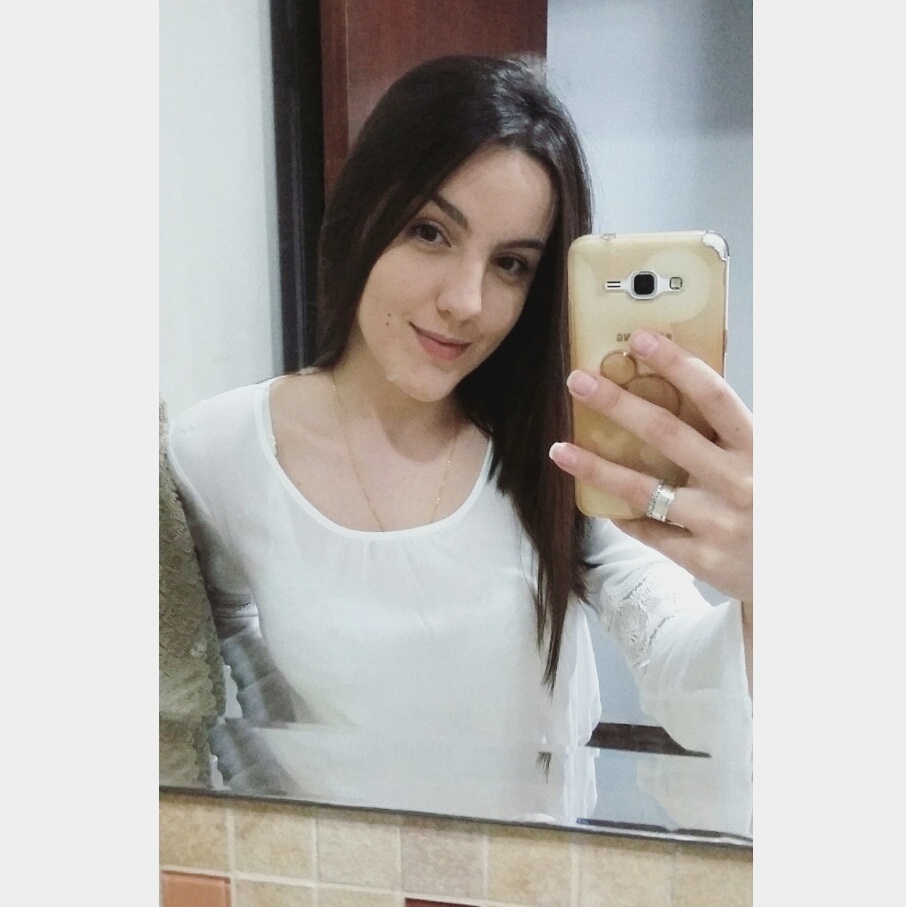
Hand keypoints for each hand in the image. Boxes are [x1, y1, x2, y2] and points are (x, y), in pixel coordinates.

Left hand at [550, 330, 752, 603]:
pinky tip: (598, 502)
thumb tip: (683, 381)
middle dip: (617, 403)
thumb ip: (732, 430)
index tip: (640, 339)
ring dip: (597, 467)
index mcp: (757, 449)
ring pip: (644, 489)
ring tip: (560, 449)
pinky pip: (649, 531)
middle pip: (667, 434)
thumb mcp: (768, 460)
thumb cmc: (777, 504)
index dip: (677, 365)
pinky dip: (623, 516)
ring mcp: (719, 523)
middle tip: (577, 381)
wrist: (802, 573)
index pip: (713, 396)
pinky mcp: (702, 558)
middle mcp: (739, 483)